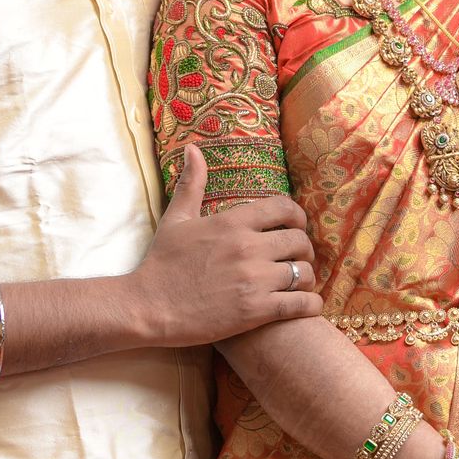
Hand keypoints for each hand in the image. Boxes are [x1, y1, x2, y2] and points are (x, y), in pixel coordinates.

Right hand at [128, 145, 321, 345]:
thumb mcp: (176, 218)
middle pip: (300, 241)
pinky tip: (306, 305)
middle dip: (304, 249)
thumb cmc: (162, 263)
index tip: (295, 227)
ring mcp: (254, 280)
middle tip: (297, 259)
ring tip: (300, 284)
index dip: (297, 216)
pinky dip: (310, 304)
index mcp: (232, 222)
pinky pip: (300, 304)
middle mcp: (248, 247)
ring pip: (304, 273)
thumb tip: (192, 148)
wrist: (148, 307)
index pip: (284, 207)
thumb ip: (192, 183)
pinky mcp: (256, 311)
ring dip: (307, 278)